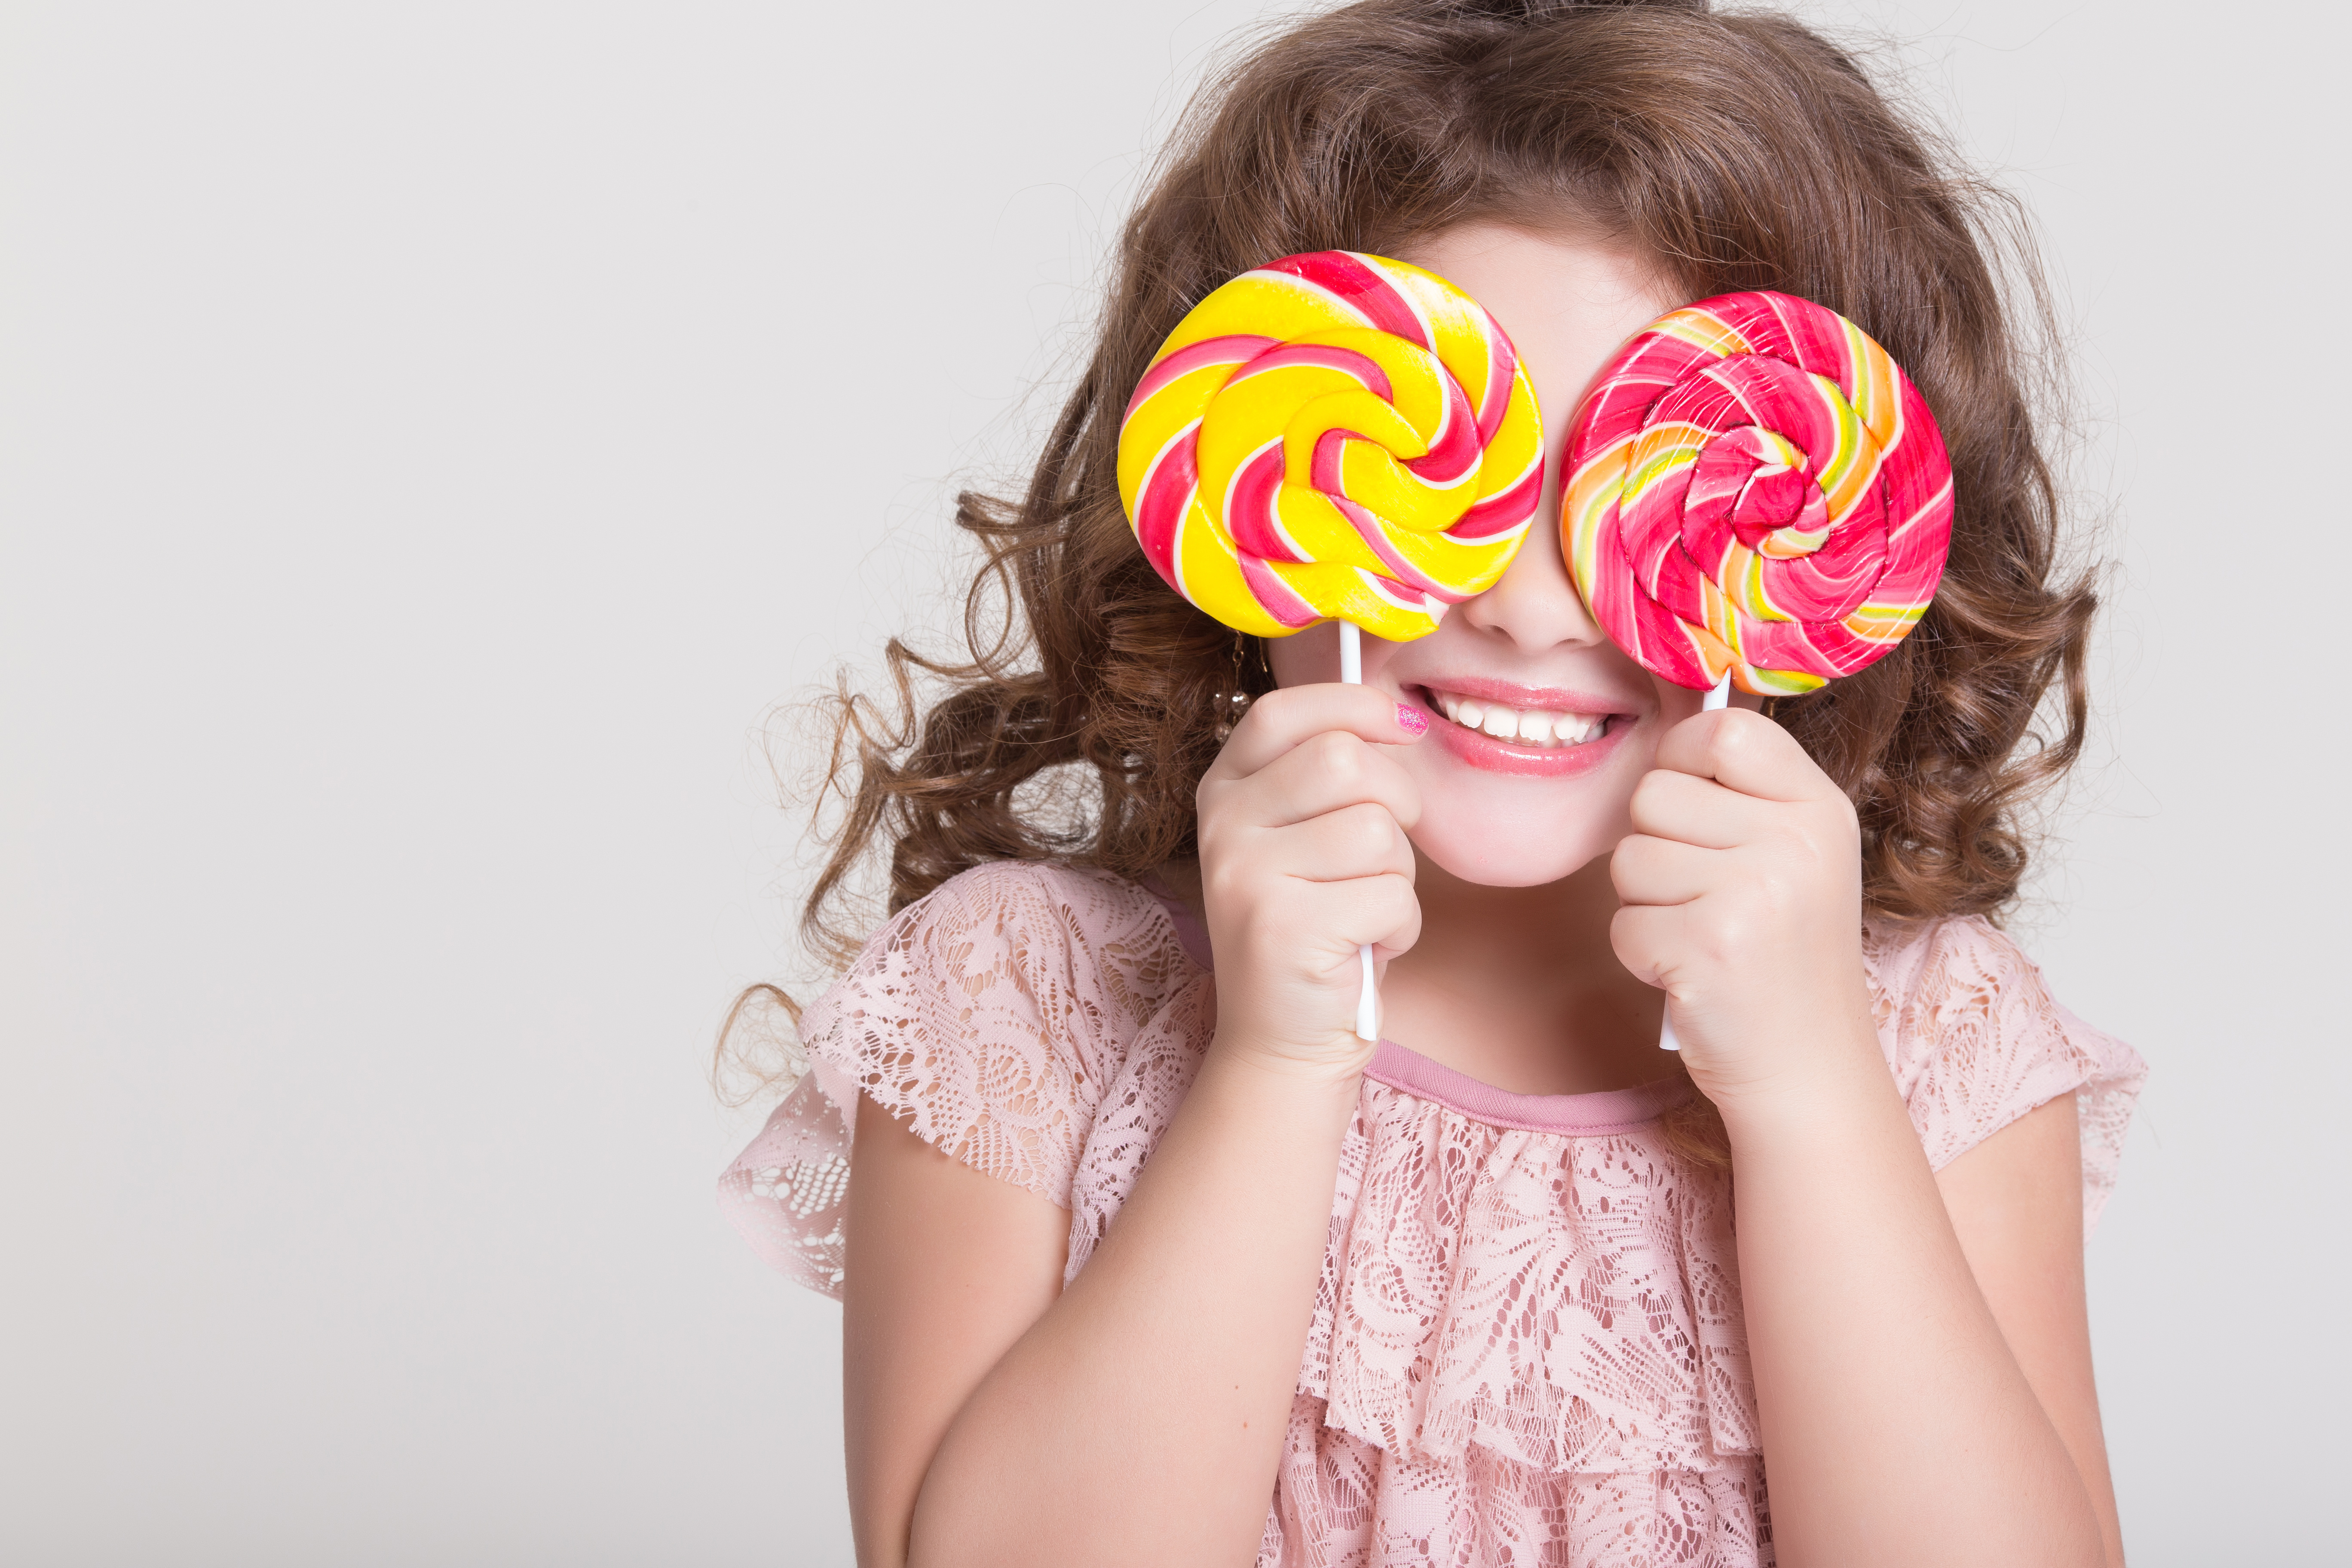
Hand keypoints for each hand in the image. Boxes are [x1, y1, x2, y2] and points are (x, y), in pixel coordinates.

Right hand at [1195, 684, 1425, 1078]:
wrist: (1282, 1043)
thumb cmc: (1315, 930)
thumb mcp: (1304, 839)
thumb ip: (1329, 777)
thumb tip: (1402, 716)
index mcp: (1224, 791)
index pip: (1282, 711)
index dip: (1354, 704)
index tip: (1405, 725)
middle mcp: (1222, 827)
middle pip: (1343, 760)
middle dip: (1397, 801)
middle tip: (1388, 851)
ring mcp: (1246, 876)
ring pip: (1377, 831)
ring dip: (1399, 877)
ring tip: (1367, 912)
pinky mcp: (1284, 930)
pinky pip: (1391, 896)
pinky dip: (1401, 927)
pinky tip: (1366, 949)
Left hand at [1608, 707, 1879, 1108]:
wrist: (1809, 1068)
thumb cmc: (1782, 957)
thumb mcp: (1795, 856)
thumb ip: (1742, 794)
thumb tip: (1667, 729)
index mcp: (1819, 809)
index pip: (1723, 732)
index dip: (1679, 758)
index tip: (1684, 802)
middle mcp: (1795, 843)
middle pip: (1654, 794)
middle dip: (1653, 846)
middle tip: (1700, 896)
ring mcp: (1755, 894)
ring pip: (1629, 860)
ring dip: (1645, 905)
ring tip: (1699, 936)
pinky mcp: (1708, 948)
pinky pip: (1622, 923)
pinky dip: (1641, 955)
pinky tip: (1689, 973)